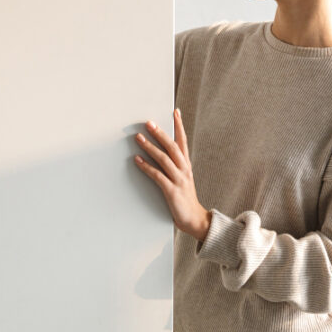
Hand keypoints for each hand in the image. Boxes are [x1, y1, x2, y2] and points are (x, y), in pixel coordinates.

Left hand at [134, 109, 211, 240]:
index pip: (183, 140)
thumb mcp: (182, 178)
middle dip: (160, 133)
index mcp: (186, 165)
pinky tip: (137, 160)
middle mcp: (184, 169)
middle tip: (148, 122)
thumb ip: (173, 164)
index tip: (175, 111)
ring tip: (138, 138)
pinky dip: (146, 167)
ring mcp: (179, 180)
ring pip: (164, 159)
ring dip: (150, 147)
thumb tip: (159, 150)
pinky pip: (157, 176)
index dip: (179, 126)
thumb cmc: (184, 198)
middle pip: (172, 146)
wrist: (194, 219)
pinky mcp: (172, 191)